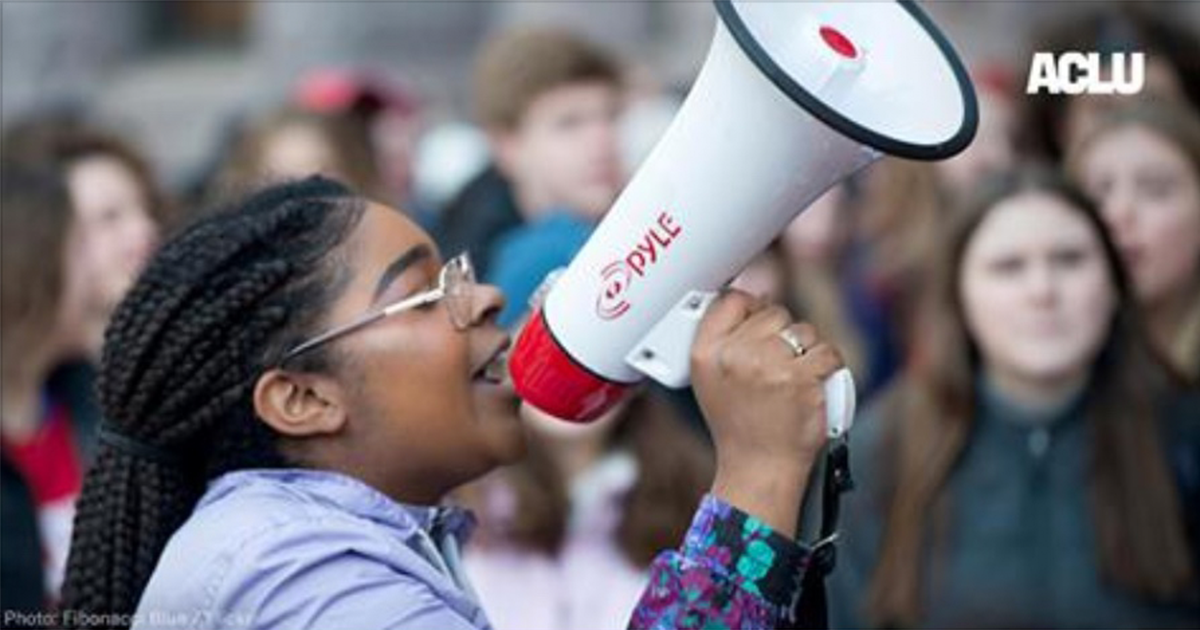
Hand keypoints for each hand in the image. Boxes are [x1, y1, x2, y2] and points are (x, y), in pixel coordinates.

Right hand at [690, 289, 843, 533]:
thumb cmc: (739, 423)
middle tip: (777, 364)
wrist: (759, 467)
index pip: (732, 300)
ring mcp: (769, 366)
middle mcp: (734, 356)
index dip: (751, 306)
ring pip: (802, 330)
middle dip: (781, 333)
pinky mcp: (802, 380)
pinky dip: (829, 365)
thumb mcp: (710, 379)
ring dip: (807, 348)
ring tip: (795, 376)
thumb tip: (754, 296)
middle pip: (772, 312)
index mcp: (706, 353)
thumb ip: (724, 337)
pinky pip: (827, 351)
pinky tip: (817, 380)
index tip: (759, 322)